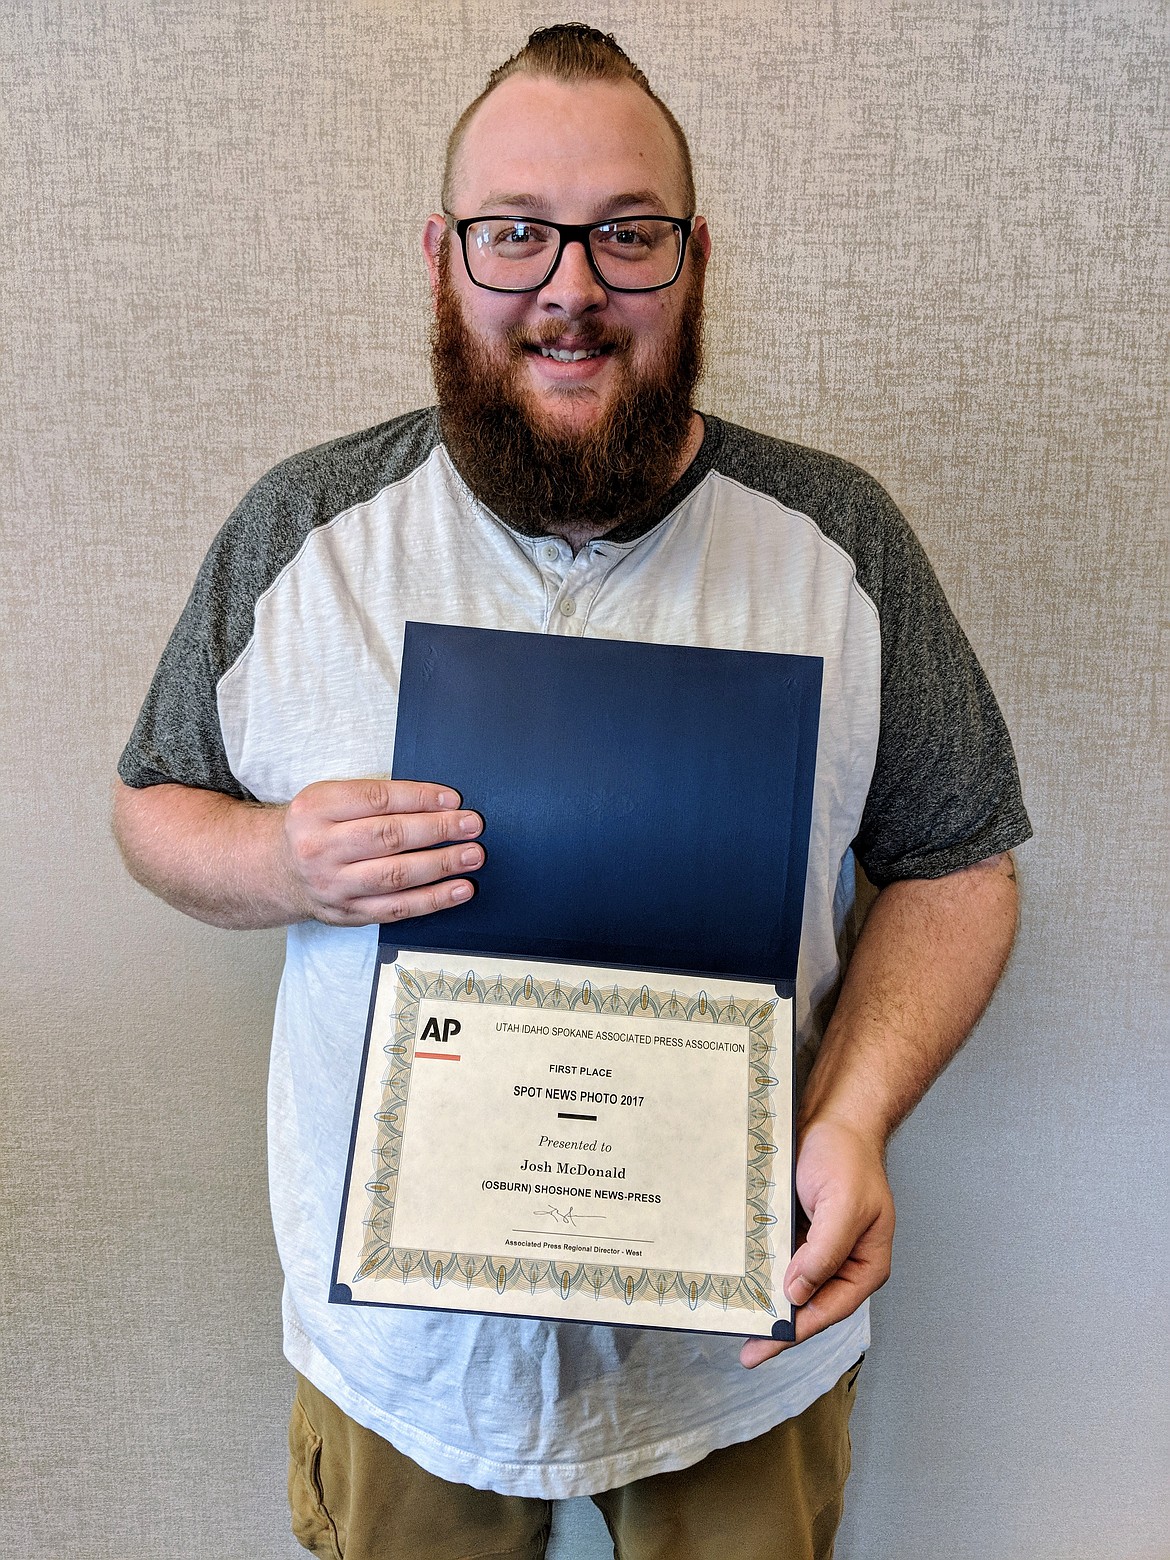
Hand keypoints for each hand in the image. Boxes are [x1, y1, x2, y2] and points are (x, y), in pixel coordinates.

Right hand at [279, 778, 483, 925]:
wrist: (279, 870)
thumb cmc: (317, 828)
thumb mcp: (329, 799)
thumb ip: (373, 798)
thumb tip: (438, 802)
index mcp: (316, 809)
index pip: (377, 799)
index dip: (419, 798)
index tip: (453, 799)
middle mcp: (320, 848)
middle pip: (388, 837)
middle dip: (438, 830)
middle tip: (472, 825)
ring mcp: (333, 885)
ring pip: (395, 875)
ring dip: (441, 865)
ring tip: (472, 855)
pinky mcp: (347, 913)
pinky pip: (396, 909)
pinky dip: (433, 900)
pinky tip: (459, 889)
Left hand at [739, 1116, 893, 1368]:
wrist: (834, 1117)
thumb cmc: (848, 1157)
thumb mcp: (843, 1206)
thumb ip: (824, 1253)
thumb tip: (797, 1294)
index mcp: (865, 1265)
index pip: (828, 1310)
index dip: (796, 1331)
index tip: (765, 1346)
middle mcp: (842, 1263)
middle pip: (808, 1304)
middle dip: (778, 1323)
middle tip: (746, 1347)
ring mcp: (818, 1248)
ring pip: (790, 1283)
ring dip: (766, 1298)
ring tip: (736, 1319)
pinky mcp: (797, 1231)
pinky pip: (777, 1257)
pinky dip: (760, 1269)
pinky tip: (738, 1278)